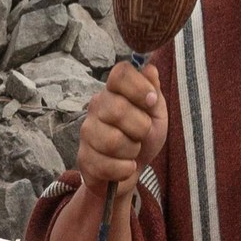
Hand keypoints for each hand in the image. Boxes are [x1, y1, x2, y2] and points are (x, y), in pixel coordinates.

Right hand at [76, 62, 168, 200]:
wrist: (130, 170)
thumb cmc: (143, 138)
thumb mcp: (157, 114)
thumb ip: (154, 91)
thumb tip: (150, 70)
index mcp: (115, 90)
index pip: (120, 74)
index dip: (139, 86)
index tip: (152, 102)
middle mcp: (96, 107)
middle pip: (118, 110)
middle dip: (140, 127)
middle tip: (143, 134)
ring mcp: (87, 132)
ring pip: (112, 141)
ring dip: (132, 151)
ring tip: (132, 152)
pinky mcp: (83, 158)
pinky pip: (107, 166)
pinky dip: (124, 170)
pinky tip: (125, 168)